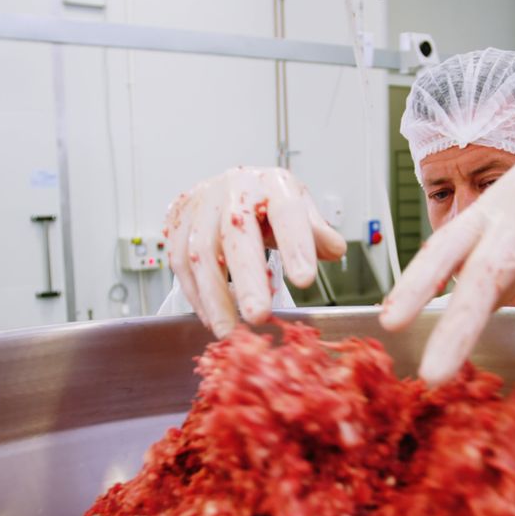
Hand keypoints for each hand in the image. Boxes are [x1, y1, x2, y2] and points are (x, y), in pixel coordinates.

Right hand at [165, 167, 345, 336]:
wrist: (228, 186)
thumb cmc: (268, 203)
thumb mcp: (300, 209)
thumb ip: (317, 232)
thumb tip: (335, 249)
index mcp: (273, 184)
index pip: (287, 212)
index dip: (296, 245)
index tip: (305, 281)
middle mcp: (234, 189)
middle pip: (237, 234)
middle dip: (248, 279)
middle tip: (259, 315)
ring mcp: (202, 206)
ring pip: (202, 252)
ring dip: (215, 296)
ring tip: (230, 331)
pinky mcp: (178, 224)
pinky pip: (181, 263)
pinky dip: (196, 294)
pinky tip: (212, 317)